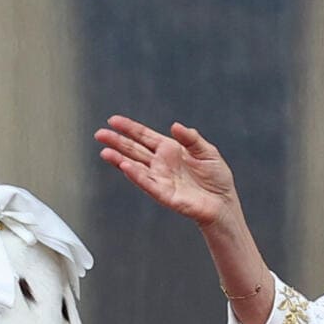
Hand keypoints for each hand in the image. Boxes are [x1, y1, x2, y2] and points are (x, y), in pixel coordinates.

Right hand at [95, 115, 239, 227]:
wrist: (223, 202)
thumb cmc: (216, 178)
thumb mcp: (207, 151)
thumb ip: (191, 138)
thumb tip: (175, 126)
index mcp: (170, 149)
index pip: (144, 136)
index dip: (129, 128)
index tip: (113, 120)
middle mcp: (161, 163)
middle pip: (134, 150)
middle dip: (117, 141)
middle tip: (99, 134)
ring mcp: (160, 179)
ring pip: (135, 166)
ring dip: (119, 159)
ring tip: (105, 151)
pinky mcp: (164, 194)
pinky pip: (147, 184)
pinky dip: (136, 175)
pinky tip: (125, 166)